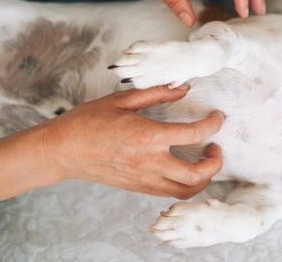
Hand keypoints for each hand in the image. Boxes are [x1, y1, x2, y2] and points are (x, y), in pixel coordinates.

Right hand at [0, 85, 223, 199]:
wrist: (62, 150)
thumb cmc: (89, 122)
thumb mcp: (123, 100)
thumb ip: (157, 93)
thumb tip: (183, 87)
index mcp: (149, 137)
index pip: (194, 134)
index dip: (213, 124)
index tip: (218, 117)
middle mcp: (150, 162)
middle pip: (197, 175)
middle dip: (215, 163)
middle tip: (215, 147)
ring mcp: (145, 179)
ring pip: (186, 191)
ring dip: (203, 179)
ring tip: (204, 162)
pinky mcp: (139, 187)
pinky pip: (169, 193)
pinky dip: (184, 185)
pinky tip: (183, 168)